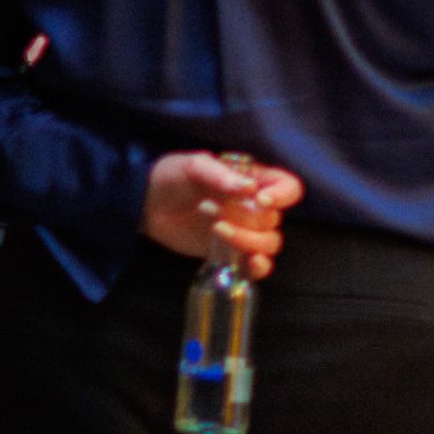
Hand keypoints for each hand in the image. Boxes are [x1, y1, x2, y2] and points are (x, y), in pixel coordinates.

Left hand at [141, 153, 305, 276]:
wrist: (145, 206)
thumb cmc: (171, 177)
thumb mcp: (193, 166)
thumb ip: (220, 175)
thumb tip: (250, 189)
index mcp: (254, 179)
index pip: (288, 187)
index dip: (282, 196)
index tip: (261, 201)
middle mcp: (255, 206)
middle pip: (275, 220)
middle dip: (248, 220)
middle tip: (213, 212)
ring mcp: (245, 231)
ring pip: (270, 243)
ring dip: (248, 241)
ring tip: (217, 230)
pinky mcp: (232, 253)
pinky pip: (258, 264)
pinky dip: (260, 267)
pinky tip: (248, 263)